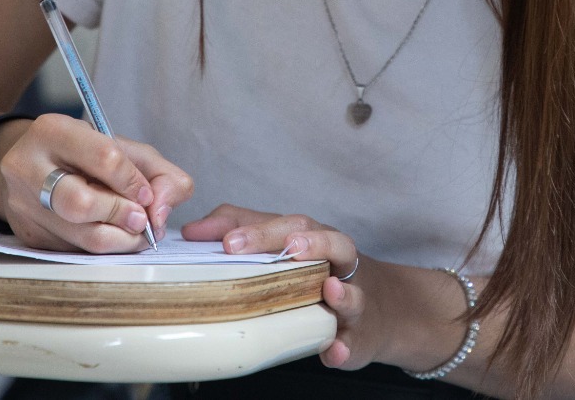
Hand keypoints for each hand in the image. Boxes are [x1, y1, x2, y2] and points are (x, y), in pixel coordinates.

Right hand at [0, 113, 193, 252]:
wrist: (35, 167)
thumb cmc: (88, 156)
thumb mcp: (127, 149)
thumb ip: (159, 173)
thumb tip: (161, 212)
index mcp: (53, 131)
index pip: (105, 157)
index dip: (134, 182)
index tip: (146, 194)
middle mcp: (27, 167)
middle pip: (81, 203)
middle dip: (122, 215)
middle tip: (142, 219)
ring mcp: (23, 204)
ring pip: (81, 236)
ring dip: (120, 239)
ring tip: (135, 231)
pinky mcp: (28, 235)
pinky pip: (76, 251)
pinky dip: (104, 247)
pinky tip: (112, 234)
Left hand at [183, 204, 376, 369]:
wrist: (380, 310)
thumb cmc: (322, 273)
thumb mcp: (287, 247)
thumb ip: (243, 230)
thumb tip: (194, 231)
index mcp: (317, 239)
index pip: (290, 225)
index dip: (259, 231)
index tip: (227, 241)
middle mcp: (339, 264)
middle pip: (328, 243)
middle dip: (302, 243)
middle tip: (279, 252)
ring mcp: (353, 300)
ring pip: (354, 293)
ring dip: (341, 292)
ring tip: (329, 289)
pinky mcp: (358, 336)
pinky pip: (353, 342)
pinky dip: (344, 346)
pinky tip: (333, 349)